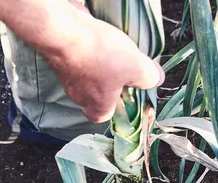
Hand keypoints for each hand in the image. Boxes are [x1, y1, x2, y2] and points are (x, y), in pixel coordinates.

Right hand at [44, 3, 164, 122]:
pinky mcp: (60, 57)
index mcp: (96, 106)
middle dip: (108, 82)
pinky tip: (95, 37)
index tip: (126, 90)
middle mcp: (78, 96)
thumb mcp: (137, 68)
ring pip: (85, 75)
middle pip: (95, 94)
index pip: (104, 116)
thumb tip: (157, 78)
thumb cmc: (100, 56)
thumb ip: (150, 77)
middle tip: (121, 66)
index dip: (115, 106)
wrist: (65, 30)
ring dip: (97, 64)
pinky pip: (77, 57)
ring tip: (110, 48)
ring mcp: (66, 76)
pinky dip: (85, 49)